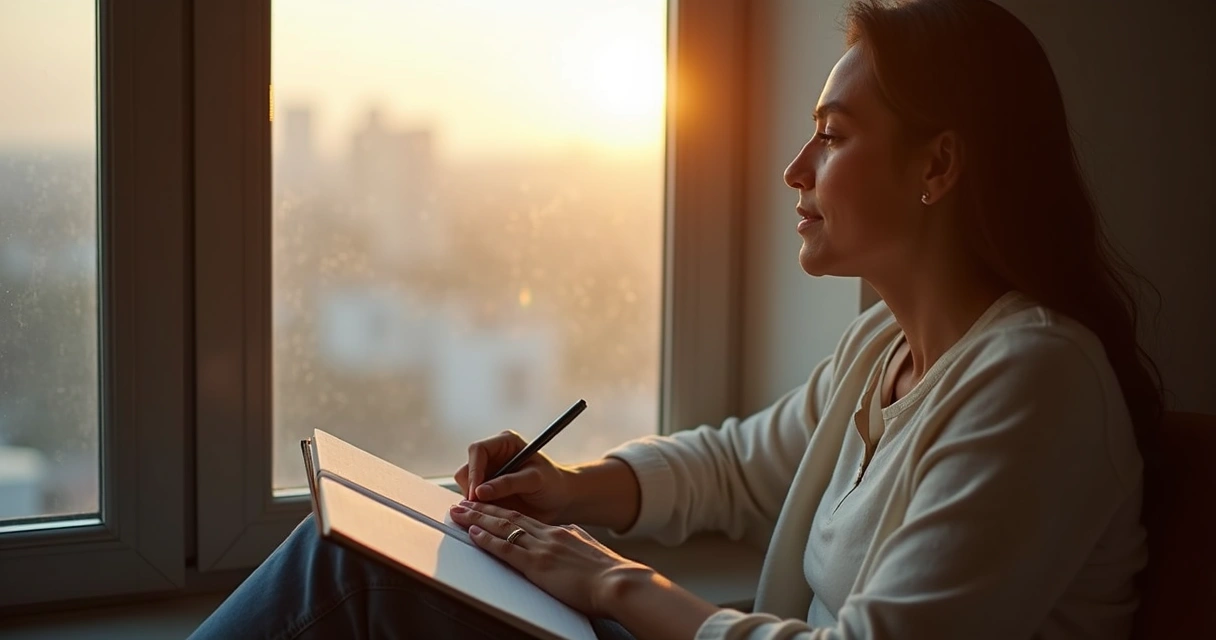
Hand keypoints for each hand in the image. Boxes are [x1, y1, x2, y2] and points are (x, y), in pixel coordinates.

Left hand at [448, 500, 653, 617]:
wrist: (619, 583)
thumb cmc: (611, 576)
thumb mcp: (592, 553)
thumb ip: (578, 545)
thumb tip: (573, 543)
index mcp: (562, 532)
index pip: (526, 519)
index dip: (504, 511)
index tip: (487, 507)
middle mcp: (549, 535)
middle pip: (509, 516)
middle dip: (483, 509)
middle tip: (462, 502)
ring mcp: (542, 548)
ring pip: (502, 527)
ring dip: (477, 519)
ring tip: (458, 512)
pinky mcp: (537, 565)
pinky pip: (505, 548)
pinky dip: (486, 540)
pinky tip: (472, 534)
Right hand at [453, 430, 575, 523]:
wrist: (560, 500)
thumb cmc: (553, 483)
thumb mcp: (534, 480)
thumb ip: (508, 483)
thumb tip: (480, 491)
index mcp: (505, 442)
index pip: (478, 450)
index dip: (474, 471)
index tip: (477, 493)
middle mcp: (493, 456)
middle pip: (467, 468)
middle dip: (471, 488)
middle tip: (482, 507)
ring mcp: (488, 473)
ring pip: (466, 485)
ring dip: (473, 500)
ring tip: (492, 510)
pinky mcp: (486, 490)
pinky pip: (472, 499)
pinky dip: (476, 508)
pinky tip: (490, 514)